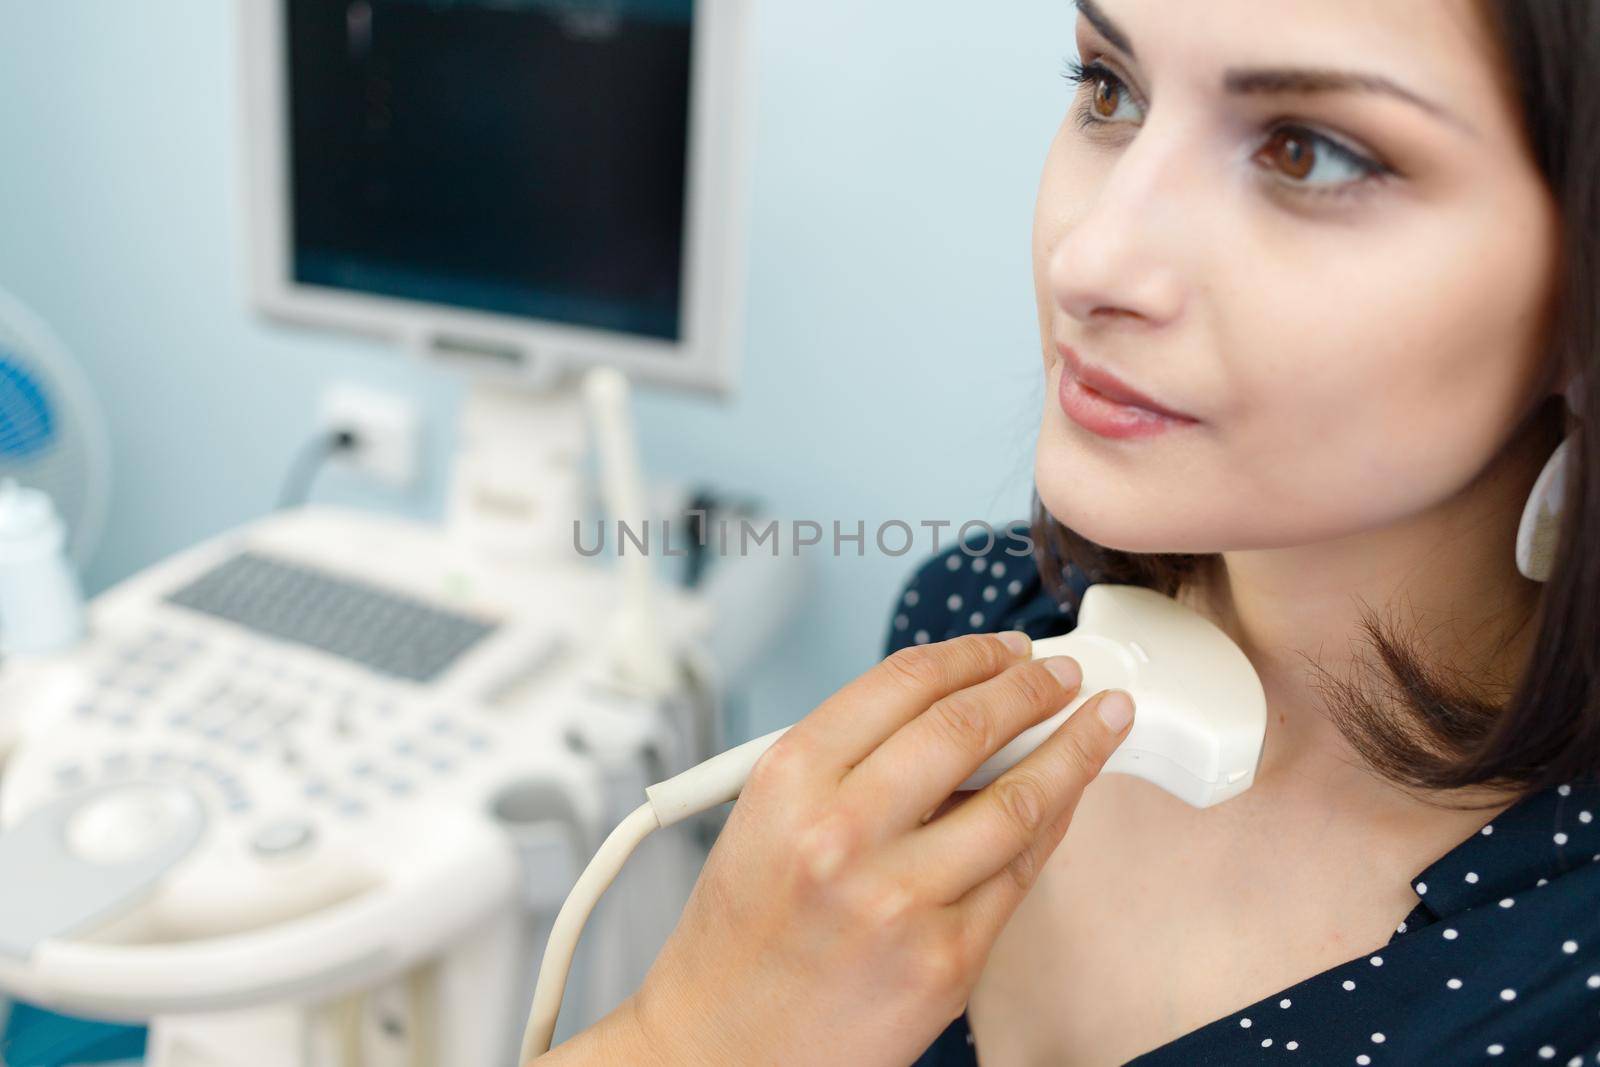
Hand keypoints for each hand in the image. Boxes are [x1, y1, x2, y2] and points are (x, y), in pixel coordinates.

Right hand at [617, 631, 1134, 1065]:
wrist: (725, 1045)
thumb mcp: (767, 816)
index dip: (970, 655)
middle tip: (1067, 674)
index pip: (901, 683)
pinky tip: (1069, 799)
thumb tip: (959, 710)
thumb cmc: (744, 933)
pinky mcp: (945, 960)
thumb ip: (851, 760)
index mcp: (789, 782)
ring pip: (1016, 800)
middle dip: (1034, 688)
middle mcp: (841, 834)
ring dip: (1076, 748)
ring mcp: (899, 900)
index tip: (1006, 649)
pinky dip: (1053, 824)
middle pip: (966, 728)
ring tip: (1102, 722)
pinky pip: (1020, 874)